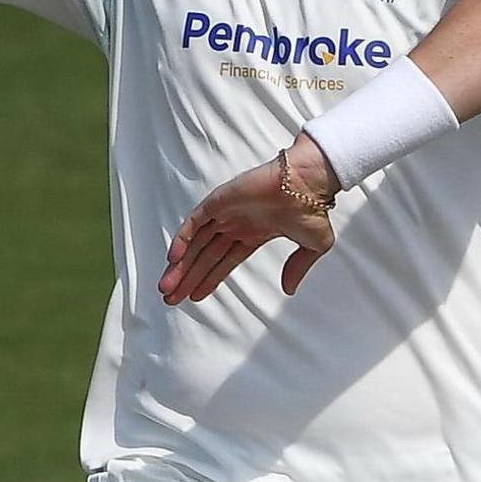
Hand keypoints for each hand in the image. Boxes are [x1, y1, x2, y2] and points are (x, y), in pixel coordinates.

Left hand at [158, 136, 340, 304]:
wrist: (309, 183)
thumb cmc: (313, 208)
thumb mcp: (312, 246)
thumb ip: (297, 268)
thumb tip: (288, 289)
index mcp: (254, 234)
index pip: (224, 261)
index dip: (209, 279)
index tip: (194, 296)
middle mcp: (236, 224)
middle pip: (205, 256)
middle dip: (188, 278)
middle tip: (171, 298)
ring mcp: (226, 212)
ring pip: (196, 243)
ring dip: (181, 265)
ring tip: (167, 288)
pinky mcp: (219, 201)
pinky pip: (194, 222)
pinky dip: (181, 239)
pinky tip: (173, 259)